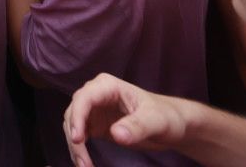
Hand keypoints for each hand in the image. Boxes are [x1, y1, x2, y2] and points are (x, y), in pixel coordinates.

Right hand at [63, 74, 189, 166]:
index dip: (77, 117)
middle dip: (75, 137)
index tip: (77, 139)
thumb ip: (137, 126)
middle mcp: (97, 95)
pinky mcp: (95, 124)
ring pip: (72, 126)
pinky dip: (79, 150)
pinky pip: (79, 136)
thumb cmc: (166, 116)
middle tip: (83, 162)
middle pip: (74, 113)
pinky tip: (85, 163)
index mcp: (108, 86)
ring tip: (85, 166)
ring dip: (75, 147)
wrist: (172, 125)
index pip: (84, 98)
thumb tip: (116, 134)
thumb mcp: (155, 121)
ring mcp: (94, 110)